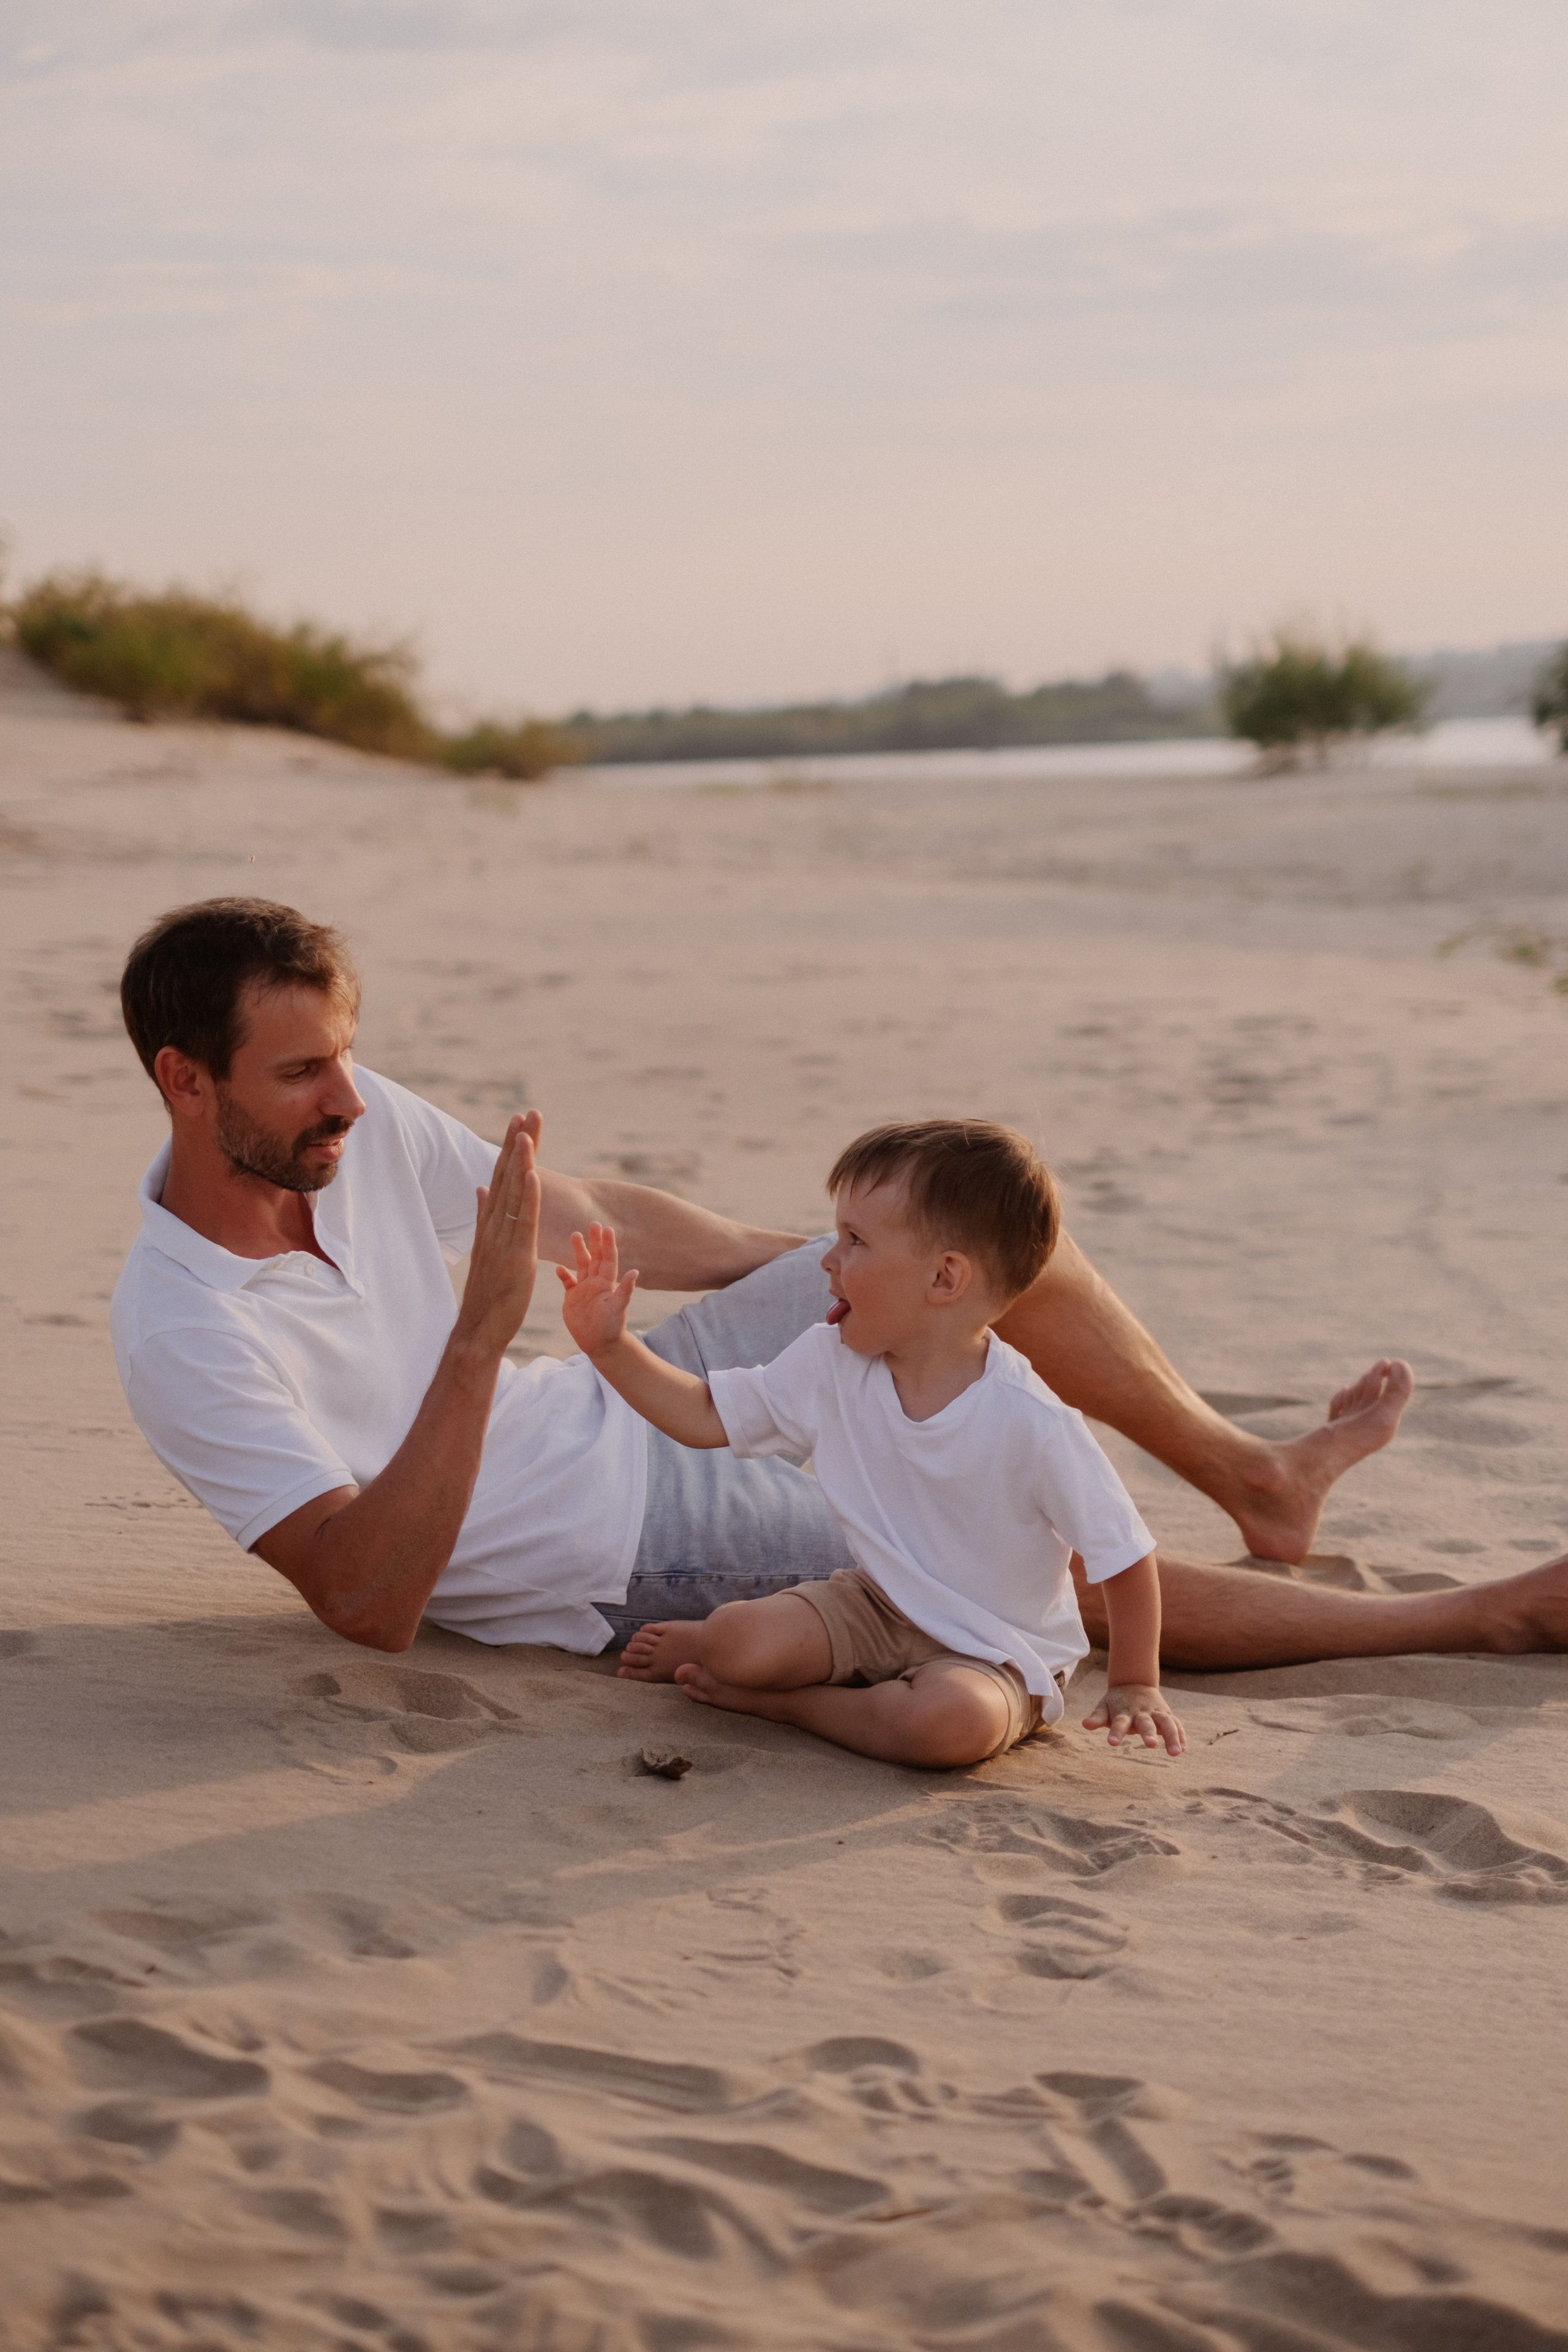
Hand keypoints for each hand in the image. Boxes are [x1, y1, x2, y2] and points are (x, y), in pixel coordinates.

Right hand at [455, 1112, 540, 1357]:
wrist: (479, 1328)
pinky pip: (521, 1220)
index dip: (510, 1151)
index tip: (518, 1124)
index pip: (501, 1179)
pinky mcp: (515, 1255)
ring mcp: (502, 1239)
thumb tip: (481, 1189)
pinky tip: (532, 1172)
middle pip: (507, 1177)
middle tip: (526, 1113)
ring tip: (527, 1130)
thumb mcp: (488, 1248)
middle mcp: (493, 1226)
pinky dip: (527, 1195)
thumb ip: (484, 1217)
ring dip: (521, 1160)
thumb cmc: (488, 1293)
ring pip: (513, 1192)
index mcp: (490, 1224)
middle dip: (517, 1144)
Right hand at [558, 1221, 638, 1355]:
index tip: (606, 1228)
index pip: (608, 1259)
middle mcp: (595, 1283)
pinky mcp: (572, 1299)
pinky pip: (568, 1283)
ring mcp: (583, 1290)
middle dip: (594, 1241)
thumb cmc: (611, 1328)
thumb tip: (635, 1272)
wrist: (599, 1344)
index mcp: (606, 1283)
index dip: (607, 1244)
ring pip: (581, 1265)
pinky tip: (559, 1267)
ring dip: (579, 1251)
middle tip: (593, 1223)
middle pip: (595, 1257)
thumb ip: (624, 1290)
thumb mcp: (618, 1308)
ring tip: (575, 1234)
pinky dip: (564, 1275)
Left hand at [1082, 1682, 1185, 1756]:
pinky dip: (1180, 1735)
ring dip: (1172, 1736)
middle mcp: (1142, 1712)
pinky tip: (1183, 1748)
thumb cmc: (1116, 1701)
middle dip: (1148, 1733)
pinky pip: (1176, 1724)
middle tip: (1150, 1745)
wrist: (1134, 1683)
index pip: (1119, 1722)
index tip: (1112, 1743)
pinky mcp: (1166, 1714)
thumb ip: (1097, 1717)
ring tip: (1175, 1753)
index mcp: (1124, 1711)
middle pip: (1146, 1722)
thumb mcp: (1104, 1707)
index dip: (1115, 1732)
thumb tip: (1085, 1724)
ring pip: (1167, 1722)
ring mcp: (1156, 1712)